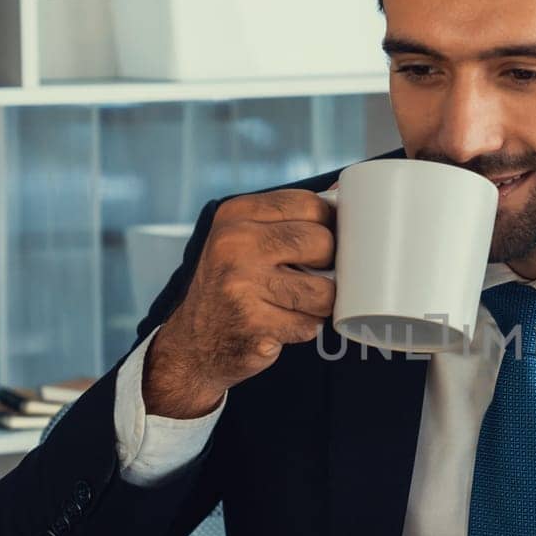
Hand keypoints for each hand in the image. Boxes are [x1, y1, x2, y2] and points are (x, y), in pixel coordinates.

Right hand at [145, 185, 337, 416]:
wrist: (193, 343)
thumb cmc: (232, 285)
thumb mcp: (244, 238)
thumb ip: (287, 218)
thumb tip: (343, 192)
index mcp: (236, 214)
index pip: (310, 204)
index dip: (328, 225)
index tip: (322, 242)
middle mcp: (235, 244)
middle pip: (322, 243)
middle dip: (327, 265)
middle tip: (309, 276)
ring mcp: (242, 285)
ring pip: (324, 290)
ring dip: (319, 303)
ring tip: (296, 303)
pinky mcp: (253, 324)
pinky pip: (309, 325)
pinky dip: (304, 328)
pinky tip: (281, 324)